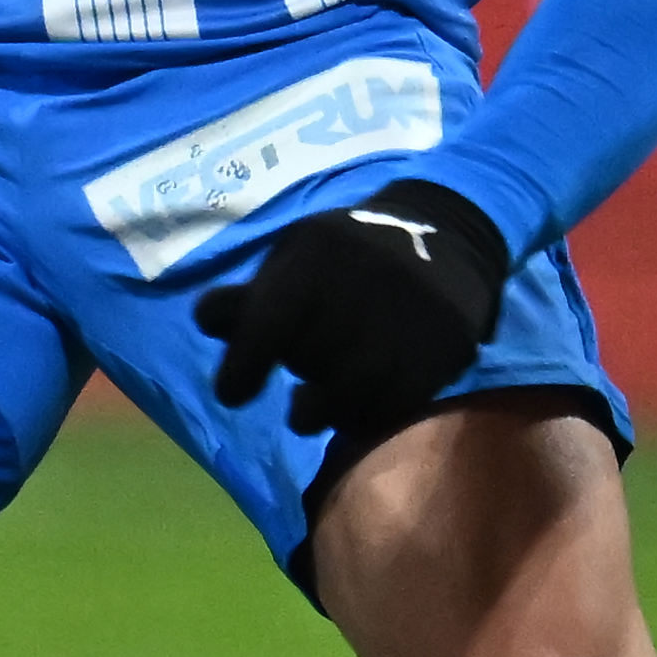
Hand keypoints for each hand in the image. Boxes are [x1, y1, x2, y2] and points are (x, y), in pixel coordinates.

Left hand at [197, 177, 512, 440]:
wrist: (447, 240)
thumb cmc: (348, 258)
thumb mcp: (296, 259)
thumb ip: (249, 298)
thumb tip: (209, 322)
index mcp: (316, 257)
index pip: (266, 326)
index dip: (242, 369)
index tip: (235, 392)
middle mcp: (361, 288)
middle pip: (307, 362)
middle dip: (297, 372)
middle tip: (302, 368)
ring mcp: (404, 324)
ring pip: (346, 397)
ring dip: (322, 410)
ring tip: (312, 406)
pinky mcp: (440, 353)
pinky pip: (389, 408)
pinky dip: (364, 416)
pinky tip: (356, 405)